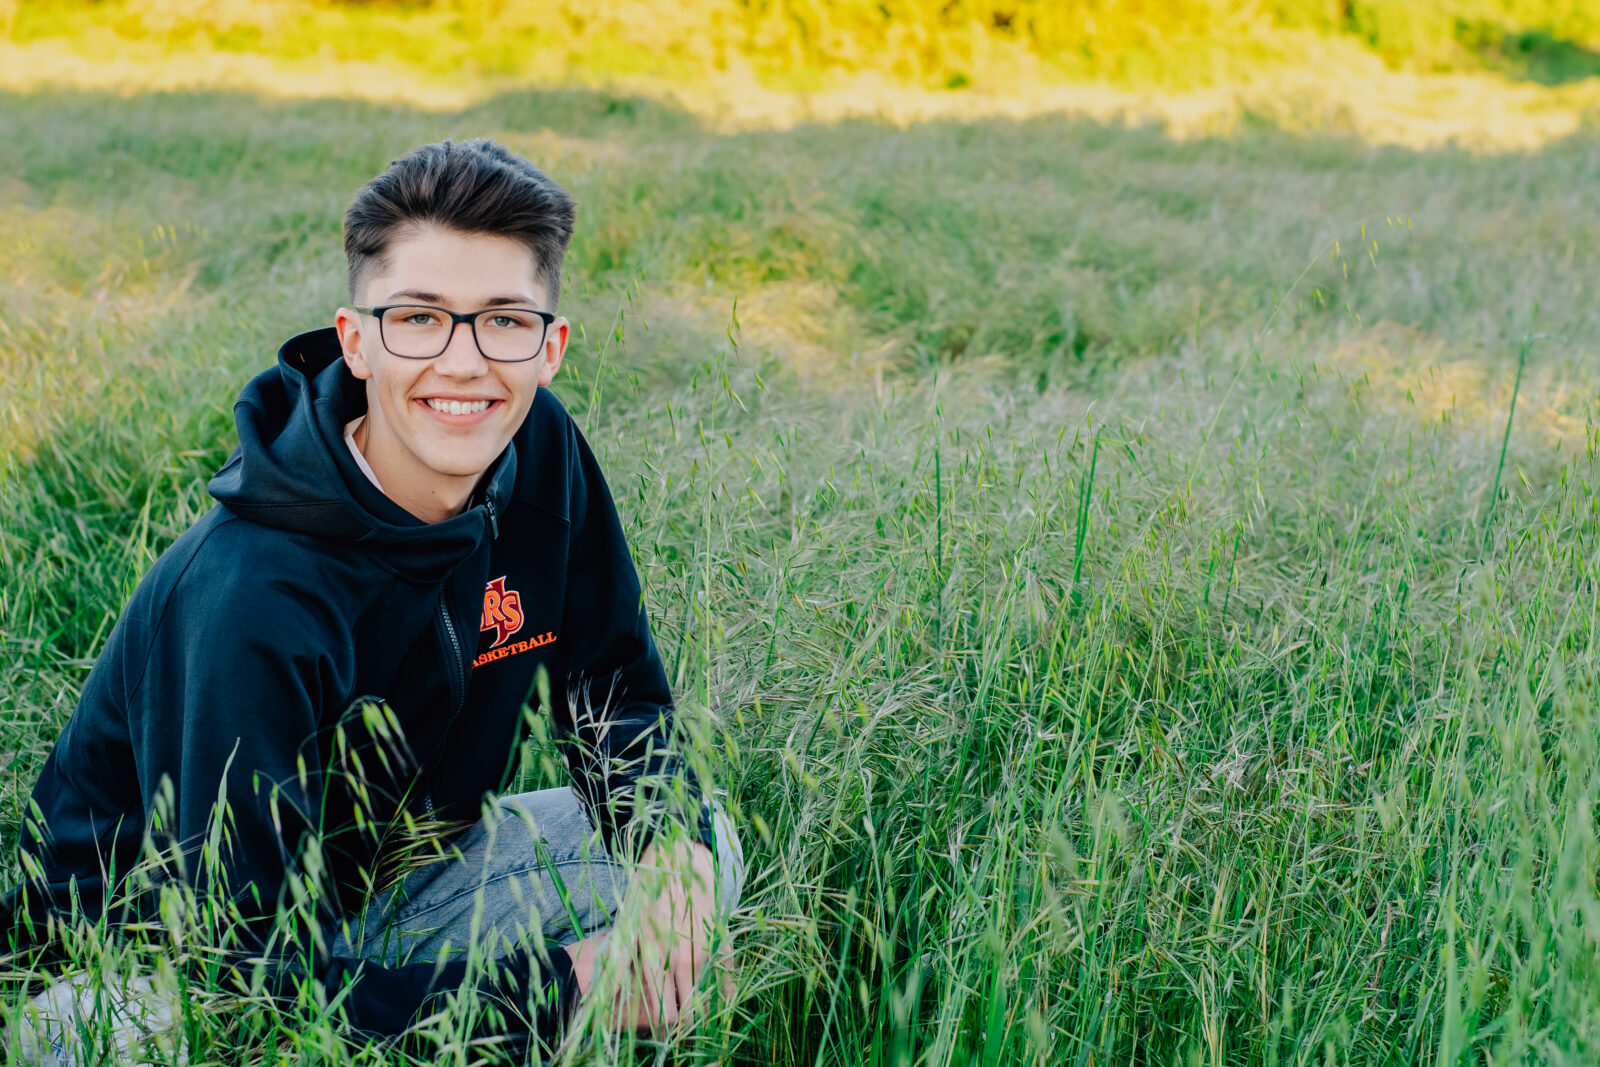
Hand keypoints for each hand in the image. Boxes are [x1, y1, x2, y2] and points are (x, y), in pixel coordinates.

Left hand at [563, 839, 731, 1032]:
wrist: (683, 859)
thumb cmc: (650, 891)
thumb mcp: (628, 922)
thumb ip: (620, 958)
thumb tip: (608, 992)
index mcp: (656, 955)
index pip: (663, 1012)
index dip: (662, 1026)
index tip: (661, 1027)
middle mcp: (683, 957)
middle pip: (689, 1012)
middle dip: (683, 1024)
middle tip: (678, 1024)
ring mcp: (707, 950)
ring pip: (710, 1001)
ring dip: (703, 1012)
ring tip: (694, 1014)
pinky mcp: (724, 941)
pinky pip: (729, 980)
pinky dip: (724, 996)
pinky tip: (718, 1002)